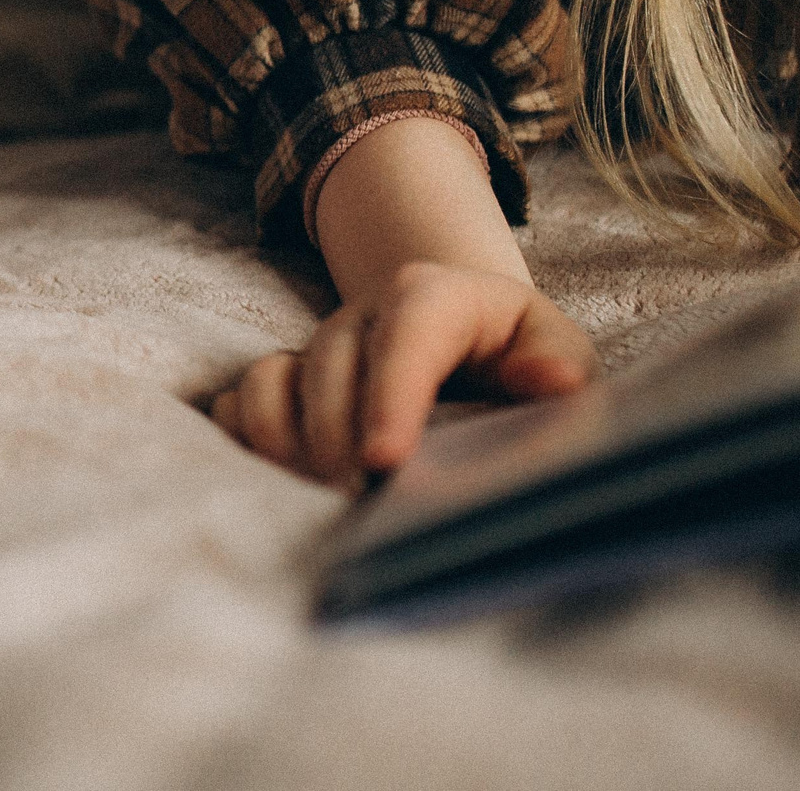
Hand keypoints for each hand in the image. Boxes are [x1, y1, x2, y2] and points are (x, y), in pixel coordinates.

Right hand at [209, 261, 594, 486]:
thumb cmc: (515, 353)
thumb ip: (558, 362)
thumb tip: (551, 381)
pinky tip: (278, 478)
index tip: (387, 460)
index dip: (391, 394)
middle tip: (358, 503)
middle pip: (330, 364)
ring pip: (274, 379)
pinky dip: (248, 437)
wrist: (465, 335)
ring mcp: (317, 345)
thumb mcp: (553, 347)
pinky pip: (241, 398)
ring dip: (286, 442)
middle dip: (337, 438)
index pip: (409, 332)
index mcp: (435, 296)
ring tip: (318, 495)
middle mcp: (364, 314)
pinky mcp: (287, 376)